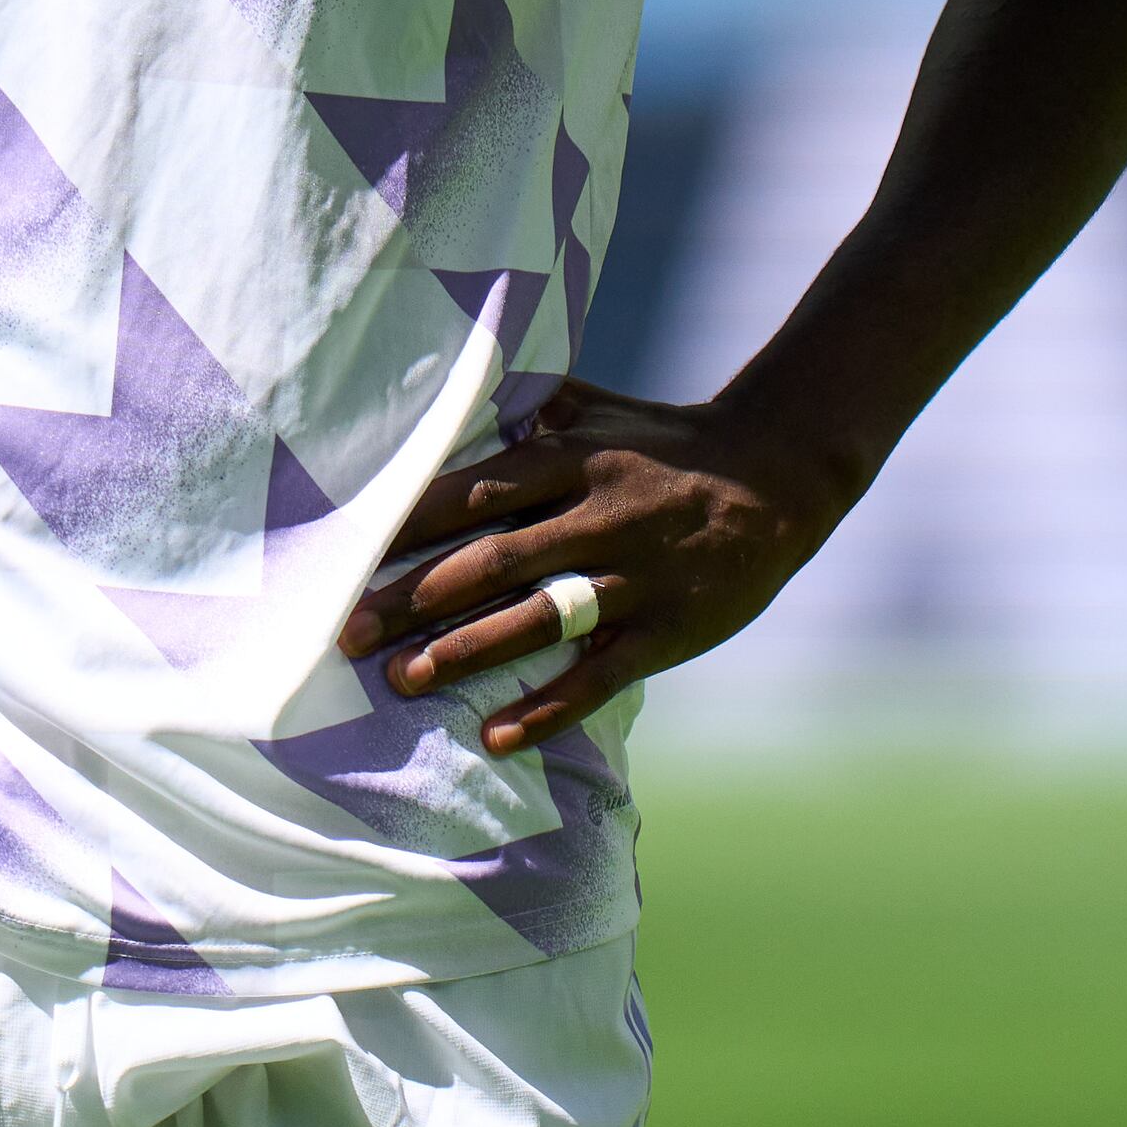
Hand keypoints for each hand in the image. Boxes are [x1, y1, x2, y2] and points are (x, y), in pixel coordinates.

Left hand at [332, 381, 862, 756]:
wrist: (778, 475)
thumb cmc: (665, 442)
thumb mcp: (599, 410)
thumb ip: (527, 405)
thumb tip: (450, 390)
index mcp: (572, 458)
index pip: (475, 492)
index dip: (410, 524)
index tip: (348, 552)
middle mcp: (597, 515)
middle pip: (492, 560)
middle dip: (415, 597)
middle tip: (348, 632)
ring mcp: (634, 576)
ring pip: (540, 619)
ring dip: (467, 652)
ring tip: (403, 680)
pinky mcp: (667, 629)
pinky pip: (600, 674)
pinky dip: (548, 706)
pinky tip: (495, 736)